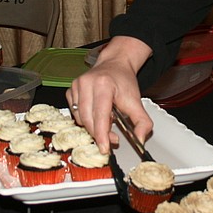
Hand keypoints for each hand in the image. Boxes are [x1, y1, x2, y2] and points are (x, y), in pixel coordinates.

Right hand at [67, 37, 152, 153]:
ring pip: (80, 119)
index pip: (100, 115)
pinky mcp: (70, 90)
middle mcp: (87, 83)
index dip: (102, 135)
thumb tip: (140, 140)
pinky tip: (95, 113)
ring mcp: (76, 85)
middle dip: (99, 133)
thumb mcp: (137, 101)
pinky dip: (85, 119)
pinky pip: (74, 113)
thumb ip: (142, 122)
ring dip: (92, 126)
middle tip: (112, 137)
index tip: (105, 148)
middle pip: (88, 120)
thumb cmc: (123, 81)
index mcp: (104, 85)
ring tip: (106, 119)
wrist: (115, 63)